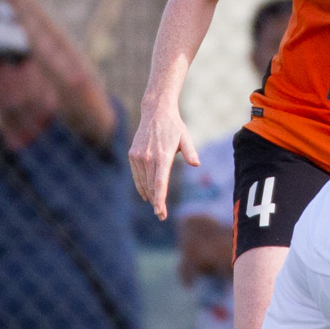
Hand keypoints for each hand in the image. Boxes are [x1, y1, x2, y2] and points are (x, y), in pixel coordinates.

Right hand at [129, 98, 198, 218]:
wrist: (155, 112)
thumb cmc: (174, 127)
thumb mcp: (186, 138)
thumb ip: (191, 152)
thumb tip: (197, 164)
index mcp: (162, 156)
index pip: (160, 183)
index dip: (160, 200)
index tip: (160, 213)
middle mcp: (148, 158)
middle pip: (151, 186)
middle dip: (156, 202)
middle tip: (161, 215)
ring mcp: (138, 156)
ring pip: (142, 182)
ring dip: (148, 195)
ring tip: (155, 206)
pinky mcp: (132, 154)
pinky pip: (136, 175)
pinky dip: (140, 185)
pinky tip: (145, 194)